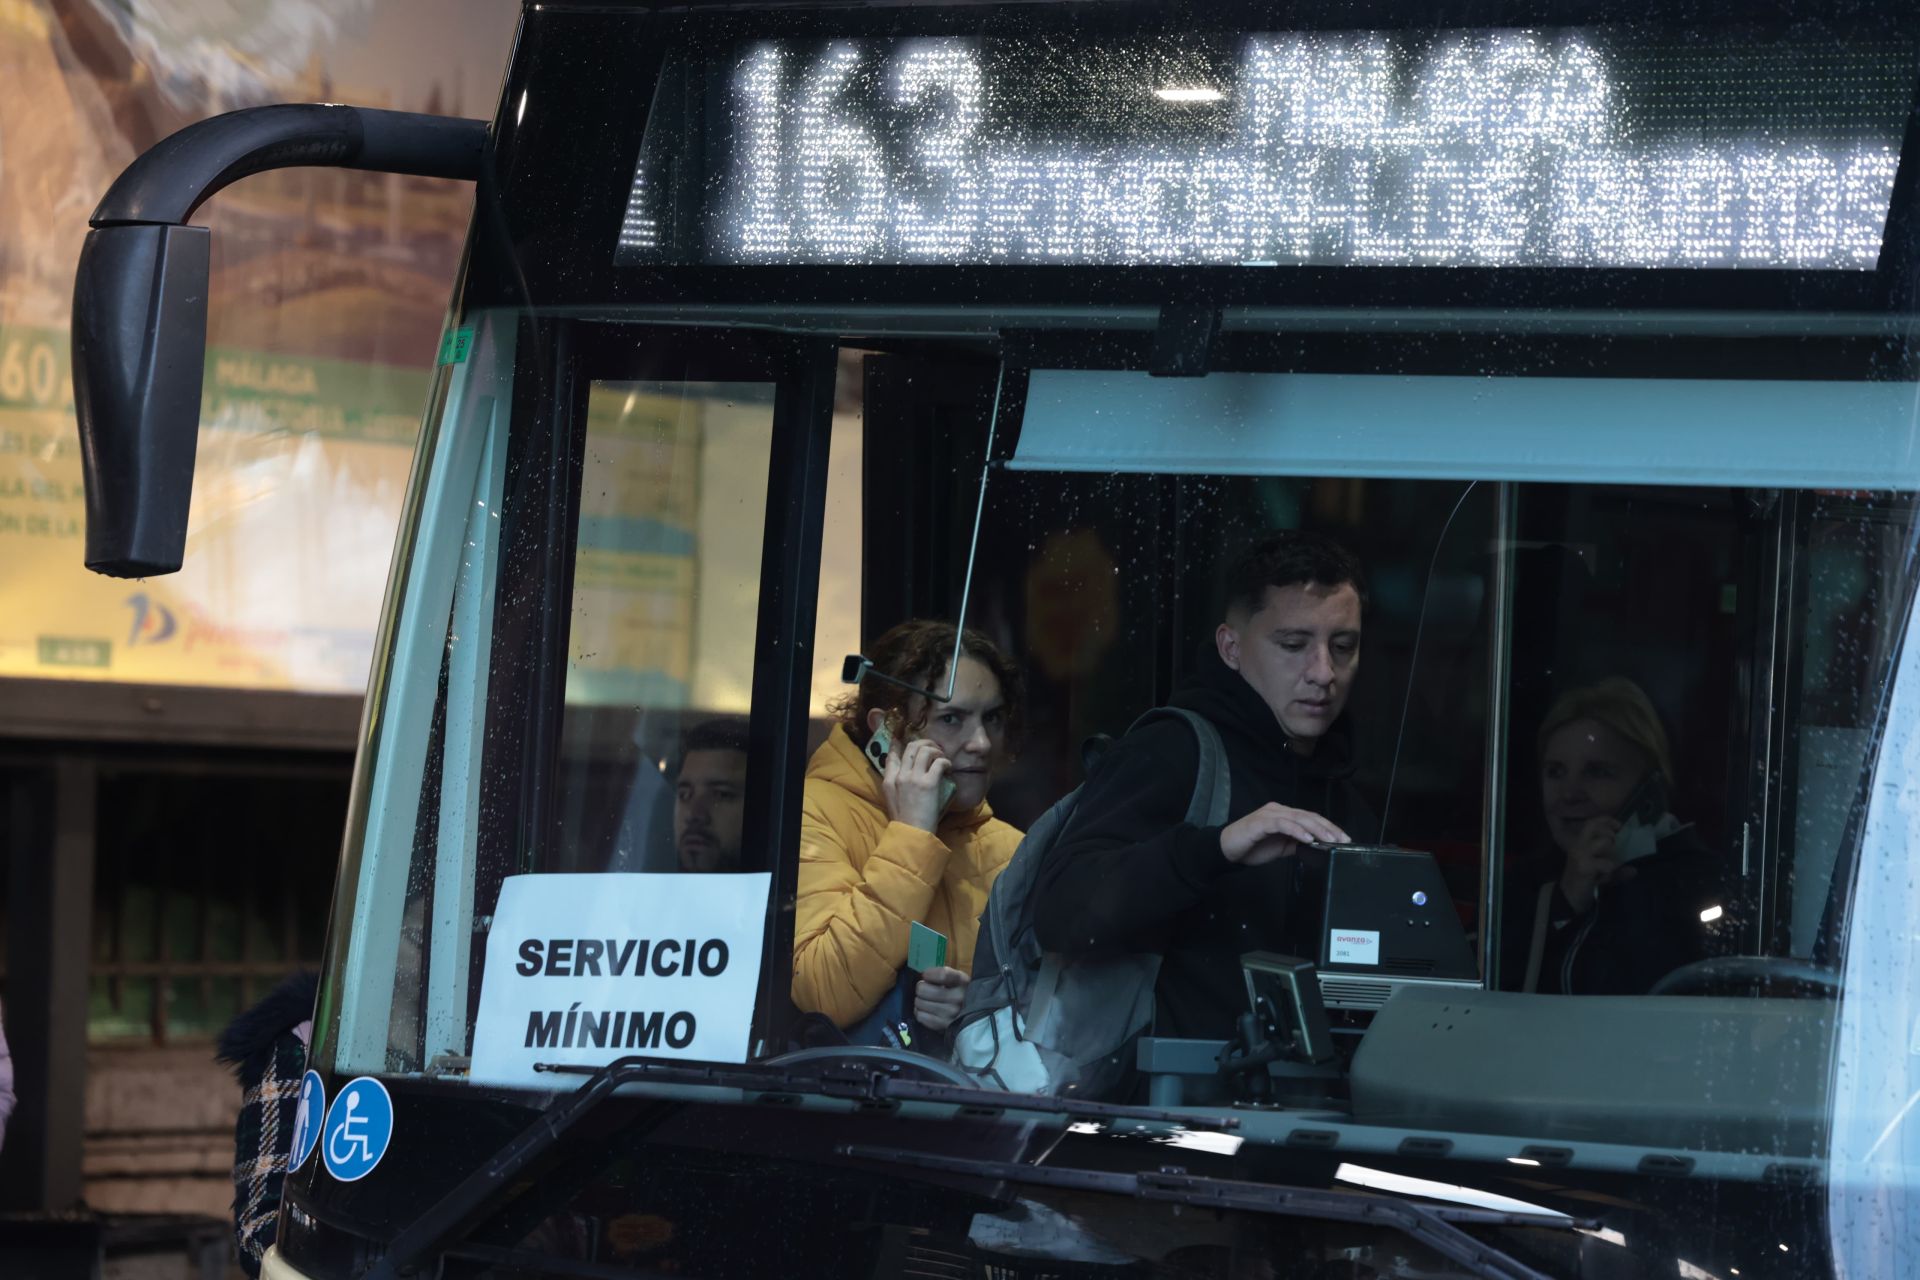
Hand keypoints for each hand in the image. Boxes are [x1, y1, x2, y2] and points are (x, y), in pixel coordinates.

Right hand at [881, 736, 951, 832]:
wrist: (912, 834)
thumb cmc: (905, 821)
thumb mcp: (892, 801)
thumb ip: (895, 786)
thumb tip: (905, 775)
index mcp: (889, 780)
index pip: (892, 755)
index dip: (899, 743)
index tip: (905, 738)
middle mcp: (900, 775)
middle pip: (911, 747)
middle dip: (925, 743)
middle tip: (934, 749)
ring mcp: (914, 777)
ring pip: (925, 750)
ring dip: (937, 750)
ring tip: (942, 758)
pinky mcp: (929, 782)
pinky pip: (939, 762)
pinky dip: (946, 762)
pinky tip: (948, 769)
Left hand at [913, 966, 967, 1031]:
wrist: (977, 1016)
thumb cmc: (962, 994)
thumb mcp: (958, 979)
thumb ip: (943, 974)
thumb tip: (924, 976)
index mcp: (963, 981)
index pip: (942, 974)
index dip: (929, 974)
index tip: (926, 976)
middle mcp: (959, 997)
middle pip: (924, 990)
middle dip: (921, 989)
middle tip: (926, 991)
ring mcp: (952, 1013)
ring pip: (920, 1003)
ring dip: (920, 1002)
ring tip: (928, 1002)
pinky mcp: (945, 1026)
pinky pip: (921, 1017)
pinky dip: (921, 1013)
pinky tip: (928, 1011)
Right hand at [1219, 803, 1348, 866]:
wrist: (1227, 849)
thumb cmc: (1252, 847)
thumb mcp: (1281, 847)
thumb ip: (1296, 844)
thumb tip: (1317, 846)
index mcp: (1284, 815)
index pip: (1311, 818)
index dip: (1329, 826)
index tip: (1344, 838)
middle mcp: (1278, 810)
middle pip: (1308, 816)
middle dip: (1328, 827)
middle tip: (1343, 839)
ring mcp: (1270, 814)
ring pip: (1298, 818)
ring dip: (1316, 829)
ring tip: (1330, 839)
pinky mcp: (1261, 822)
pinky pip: (1283, 824)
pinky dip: (1297, 831)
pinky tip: (1308, 839)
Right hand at [1558, 816, 1622, 906]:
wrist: (1569, 899)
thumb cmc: (1584, 883)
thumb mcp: (1602, 874)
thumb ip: (1617, 870)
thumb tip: (1634, 869)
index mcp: (1580, 843)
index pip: (1591, 823)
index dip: (1606, 821)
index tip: (1619, 826)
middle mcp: (1578, 845)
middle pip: (1594, 826)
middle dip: (1609, 833)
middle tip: (1615, 845)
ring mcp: (1580, 855)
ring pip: (1603, 842)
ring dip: (1612, 850)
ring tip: (1611, 862)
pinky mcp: (1584, 867)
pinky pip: (1606, 863)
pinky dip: (1611, 868)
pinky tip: (1606, 876)